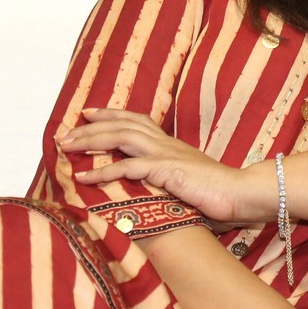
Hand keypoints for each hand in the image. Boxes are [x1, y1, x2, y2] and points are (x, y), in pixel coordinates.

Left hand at [60, 108, 260, 221]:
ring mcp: (166, 155)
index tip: (88, 113)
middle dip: (91, 126)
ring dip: (91, 141)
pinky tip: (84, 179)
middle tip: (65, 131)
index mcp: (172, 145)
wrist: (242, 194)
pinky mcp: (166, 170)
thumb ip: (169, 181)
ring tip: (67, 147)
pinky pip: (128, 167)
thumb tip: (152, 191)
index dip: (112, 114)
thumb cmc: (219, 194)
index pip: (138, 121)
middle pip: (123, 124)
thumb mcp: (187, 182)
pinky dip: (103, 171)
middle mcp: (166, 144)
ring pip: (121, 137)